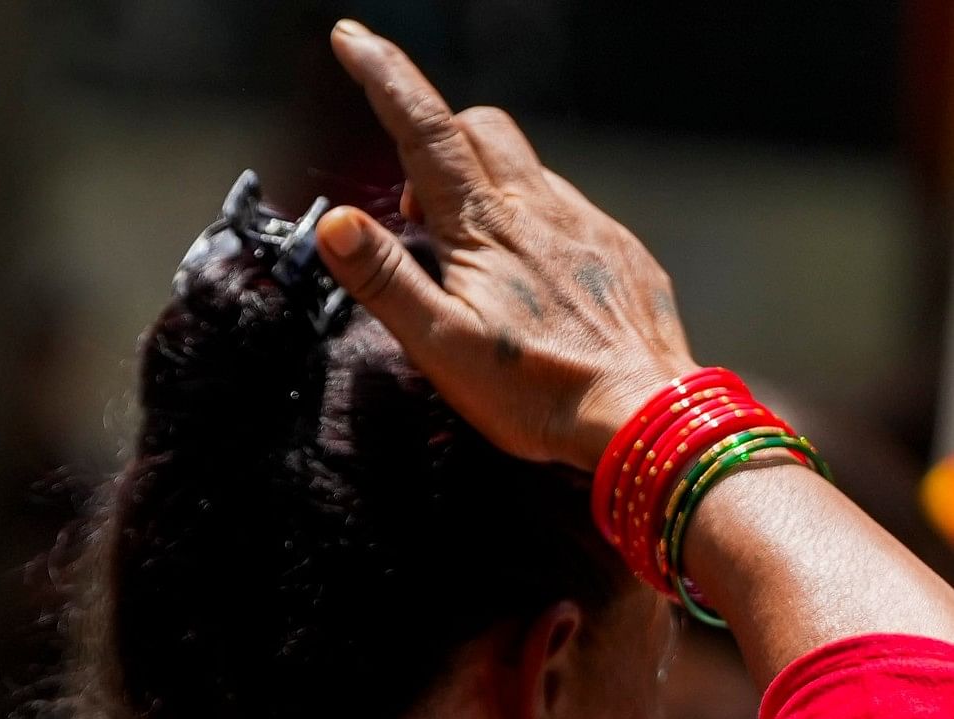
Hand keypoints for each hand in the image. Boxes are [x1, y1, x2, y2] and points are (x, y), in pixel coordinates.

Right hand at [313, 20, 695, 469]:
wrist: (646, 416)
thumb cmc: (538, 394)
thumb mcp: (441, 346)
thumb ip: (387, 279)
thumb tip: (337, 223)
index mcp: (486, 227)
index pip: (424, 130)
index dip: (385, 77)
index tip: (351, 38)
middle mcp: (539, 207)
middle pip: (478, 126)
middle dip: (434, 137)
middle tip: (410, 207)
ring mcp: (585, 223)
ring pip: (522, 166)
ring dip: (481, 184)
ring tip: (466, 257)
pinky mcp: (617, 249)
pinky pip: (565, 208)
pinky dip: (530, 221)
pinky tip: (528, 280)